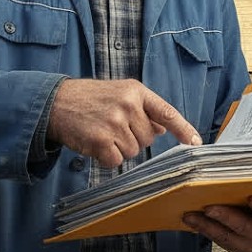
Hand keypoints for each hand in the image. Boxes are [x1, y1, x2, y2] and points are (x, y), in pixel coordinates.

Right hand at [47, 78, 199, 167]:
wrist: (55, 103)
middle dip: (133, 139)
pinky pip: (116, 161)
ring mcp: (114, 122)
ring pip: (133, 151)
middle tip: (112, 127)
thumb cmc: (90, 99)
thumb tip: (163, 128)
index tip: (196, 142)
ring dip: (118, 148)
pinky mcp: (100, 139)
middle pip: (148, 139)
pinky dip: (106, 158)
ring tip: (101, 132)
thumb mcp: (119, 94)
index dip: (183, 129)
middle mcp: (128, 105)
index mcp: (136, 91)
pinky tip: (95, 143)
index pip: (167, 112)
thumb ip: (143, 110)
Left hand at [183, 196, 251, 251]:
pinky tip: (190, 219)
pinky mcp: (234, 248)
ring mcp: (248, 244)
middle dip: (225, 216)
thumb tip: (232, 159)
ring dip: (205, 225)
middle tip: (208, 207)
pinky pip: (217, 239)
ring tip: (189, 214)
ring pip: (225, 236)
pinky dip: (202, 229)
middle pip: (243, 226)